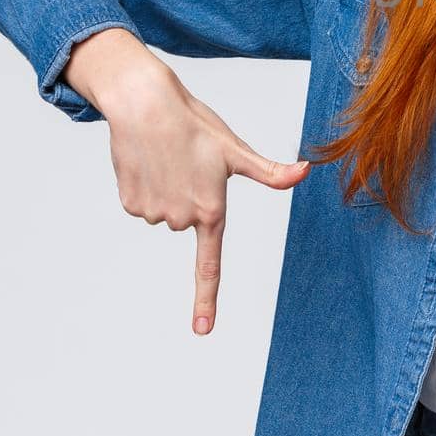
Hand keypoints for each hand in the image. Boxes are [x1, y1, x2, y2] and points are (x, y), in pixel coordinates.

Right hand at [96, 59, 310, 334]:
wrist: (145, 104)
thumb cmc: (195, 125)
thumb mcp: (236, 150)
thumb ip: (270, 173)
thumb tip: (306, 172)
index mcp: (211, 210)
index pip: (210, 265)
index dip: (207, 300)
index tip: (203, 331)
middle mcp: (181, 218)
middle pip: (190, 222)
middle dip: (192, 197)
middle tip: (189, 164)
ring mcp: (152, 213)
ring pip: (166, 213)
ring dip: (169, 189)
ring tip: (169, 159)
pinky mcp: (130, 203)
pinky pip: (144, 204)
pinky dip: (148, 185)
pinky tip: (150, 162)